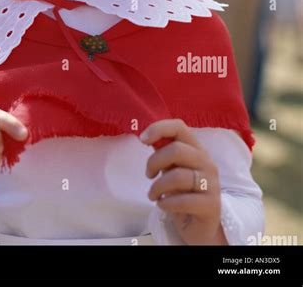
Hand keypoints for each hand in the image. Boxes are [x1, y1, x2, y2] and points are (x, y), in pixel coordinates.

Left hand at [140, 119, 227, 244]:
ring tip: (153, 195)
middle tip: (148, 175)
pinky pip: (183, 201)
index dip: (159, 129)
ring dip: (157, 187)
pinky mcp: (211, 206)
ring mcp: (211, 184)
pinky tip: (163, 205)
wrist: (200, 225)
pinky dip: (166, 203)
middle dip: (154, 162)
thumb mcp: (172, 168)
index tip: (142, 140)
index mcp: (196, 149)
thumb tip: (145, 135)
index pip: (179, 127)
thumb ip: (163, 151)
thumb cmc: (183, 192)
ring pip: (178, 176)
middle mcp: (207, 163)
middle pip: (177, 150)